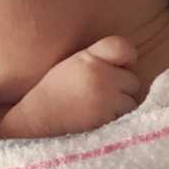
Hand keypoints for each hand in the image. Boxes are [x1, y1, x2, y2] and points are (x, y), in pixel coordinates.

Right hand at [0, 36, 139, 139]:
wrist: (35, 120)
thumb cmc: (52, 93)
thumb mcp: (72, 66)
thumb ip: (97, 60)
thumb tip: (126, 65)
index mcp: (89, 59)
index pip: (123, 48)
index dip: (126, 59)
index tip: (119, 69)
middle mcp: (100, 75)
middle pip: (133, 80)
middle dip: (123, 88)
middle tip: (104, 97)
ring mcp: (106, 98)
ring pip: (132, 101)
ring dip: (122, 107)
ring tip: (101, 111)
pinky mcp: (107, 119)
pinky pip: (125, 118)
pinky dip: (118, 120)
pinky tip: (100, 120)